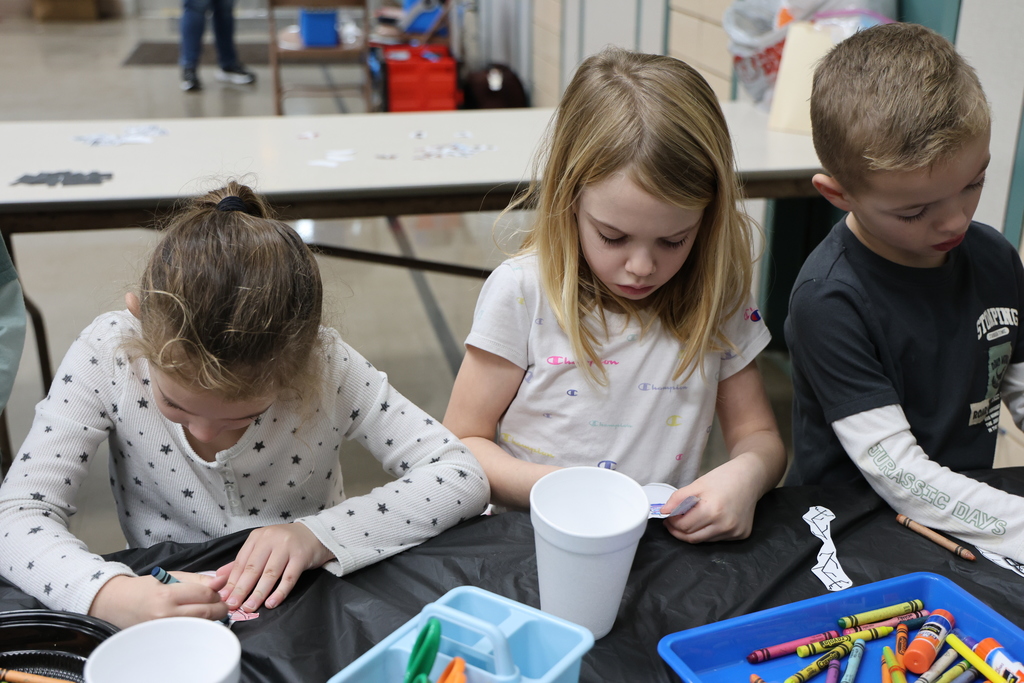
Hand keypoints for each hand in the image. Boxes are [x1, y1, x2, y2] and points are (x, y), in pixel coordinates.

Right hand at [88, 571, 227, 628]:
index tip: (218, 591)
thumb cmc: (145, 588)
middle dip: (219, 607)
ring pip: (200, 624)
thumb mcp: (171, 576)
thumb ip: (198, 579)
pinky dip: (198, 626)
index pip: (205, 594)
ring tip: (209, 610)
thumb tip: (221, 581)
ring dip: (211, 618)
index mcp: (167, 595)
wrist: (117, 603)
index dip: (217, 592)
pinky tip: (197, 620)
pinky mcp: (163, 639)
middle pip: (206, 612)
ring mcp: (164, 630)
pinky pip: (189, 633)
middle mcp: (165, 615)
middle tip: (220, 603)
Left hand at [216, 522, 333, 611]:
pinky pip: (289, 578)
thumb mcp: (262, 547)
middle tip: (232, 606)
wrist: (315, 534)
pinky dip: (280, 592)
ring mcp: (287, 547)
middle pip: (253, 568)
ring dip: (258, 593)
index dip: (231, 582)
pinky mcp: (301, 556)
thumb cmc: (285, 543)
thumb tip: (218, 578)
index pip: (241, 562)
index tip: (223, 598)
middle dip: (241, 589)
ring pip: (270, 574)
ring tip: (249, 607)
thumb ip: (242, 562)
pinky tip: (272, 603)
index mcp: (257, 537)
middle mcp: (270, 539)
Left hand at [661, 453, 765, 542]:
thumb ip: (678, 499)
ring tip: (688, 520)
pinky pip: (717, 538)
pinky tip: (706, 520)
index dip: (672, 522)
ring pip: (704, 540)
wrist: (750, 477)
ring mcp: (734, 532)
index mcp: (713, 511)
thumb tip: (663, 512)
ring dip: (692, 532)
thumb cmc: (724, 478)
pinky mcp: (741, 535)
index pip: (684, 526)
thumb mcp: (697, 484)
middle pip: (692, 537)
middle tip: (672, 522)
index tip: (668, 517)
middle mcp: (725, 525)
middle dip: (679, 530)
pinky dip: (707, 532)